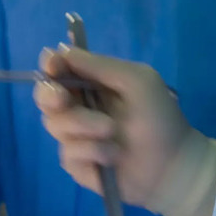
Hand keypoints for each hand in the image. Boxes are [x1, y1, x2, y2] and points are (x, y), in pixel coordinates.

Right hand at [34, 46, 215, 215]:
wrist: (171, 165)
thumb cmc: (159, 118)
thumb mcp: (136, 81)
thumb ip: (101, 66)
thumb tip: (63, 50)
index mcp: (92, 84)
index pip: (60, 70)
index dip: (50, 65)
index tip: (53, 66)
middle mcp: (79, 108)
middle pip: (45, 97)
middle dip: (51, 96)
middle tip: (63, 100)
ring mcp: (75, 137)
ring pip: (55, 125)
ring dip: (83, 125)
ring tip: (111, 131)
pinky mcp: (76, 163)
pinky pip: (68, 153)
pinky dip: (91, 151)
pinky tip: (112, 156)